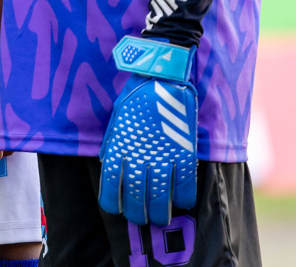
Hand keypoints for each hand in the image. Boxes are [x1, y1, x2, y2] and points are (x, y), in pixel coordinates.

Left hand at [99, 36, 197, 224]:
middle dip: (137, 214)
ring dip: (159, 213)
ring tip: (160, 217)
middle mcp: (138, 157)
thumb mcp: (116, 120)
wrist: (162, 78)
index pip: (111, 187)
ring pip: (160, 198)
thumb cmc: (135, 96)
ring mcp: (162, 157)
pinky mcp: (184, 154)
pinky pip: (186, 185)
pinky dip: (185, 198)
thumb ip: (112, 145)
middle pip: (136, 198)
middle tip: (140, 218)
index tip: (116, 208)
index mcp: (118, 148)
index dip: (113, 203)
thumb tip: (109, 166)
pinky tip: (183, 202)